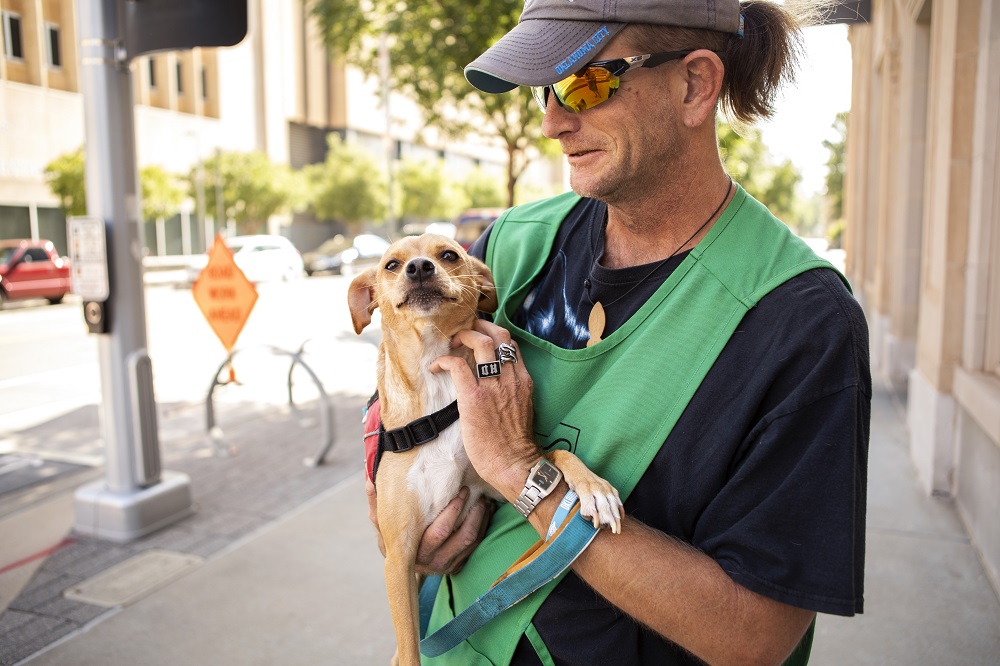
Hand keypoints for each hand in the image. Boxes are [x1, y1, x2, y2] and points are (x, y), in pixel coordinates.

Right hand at [365, 478, 493, 573]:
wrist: (403, 559)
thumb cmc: (394, 532)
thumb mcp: (382, 519)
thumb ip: (376, 502)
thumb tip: (369, 482)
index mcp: (413, 551)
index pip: (440, 531)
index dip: (454, 510)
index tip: (461, 490)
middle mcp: (432, 563)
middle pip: (462, 537)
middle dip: (472, 512)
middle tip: (475, 491)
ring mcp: (446, 567)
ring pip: (471, 541)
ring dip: (481, 518)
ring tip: (483, 499)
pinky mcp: (457, 566)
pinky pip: (476, 546)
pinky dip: (484, 527)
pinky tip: (484, 510)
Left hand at [431, 320, 540, 499]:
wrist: (514, 464)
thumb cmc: (514, 445)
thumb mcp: (522, 410)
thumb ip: (511, 393)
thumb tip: (494, 388)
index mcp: (523, 381)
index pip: (512, 345)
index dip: (494, 335)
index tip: (480, 337)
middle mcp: (511, 378)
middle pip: (499, 335)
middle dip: (480, 325)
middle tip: (465, 329)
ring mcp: (493, 386)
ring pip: (481, 342)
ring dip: (463, 336)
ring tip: (451, 342)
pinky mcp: (473, 397)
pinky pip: (457, 365)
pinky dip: (444, 361)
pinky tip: (436, 367)